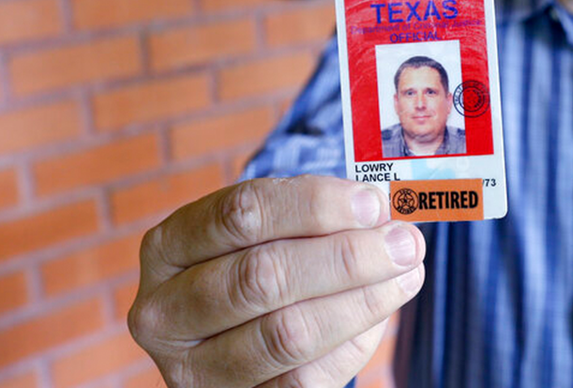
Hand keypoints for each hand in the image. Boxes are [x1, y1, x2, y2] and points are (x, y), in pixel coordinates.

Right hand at [128, 175, 425, 386]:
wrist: (229, 331)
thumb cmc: (257, 259)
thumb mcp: (266, 228)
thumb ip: (311, 214)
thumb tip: (380, 211)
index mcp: (166, 247)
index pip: (242, 214)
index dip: (315, 205)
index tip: (373, 203)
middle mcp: (165, 311)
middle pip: (263, 277)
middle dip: (346, 256)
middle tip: (404, 242)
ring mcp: (194, 368)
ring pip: (288, 334)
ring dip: (362, 300)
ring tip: (407, 272)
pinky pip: (304, 380)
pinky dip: (353, 342)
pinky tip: (383, 310)